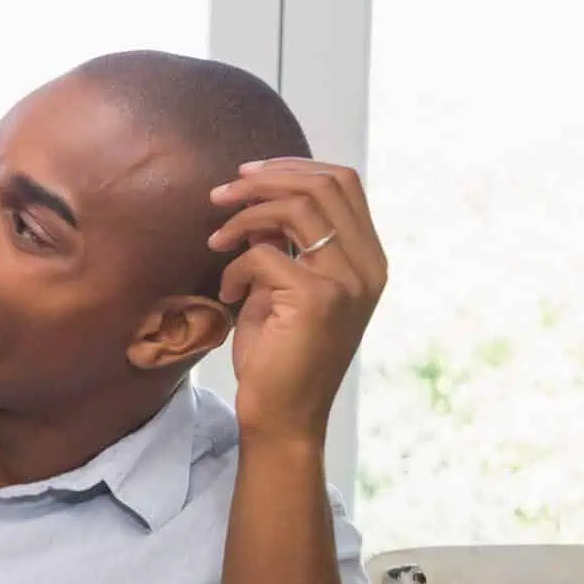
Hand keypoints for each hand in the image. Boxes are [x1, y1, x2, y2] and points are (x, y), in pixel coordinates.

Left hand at [209, 159, 387, 446]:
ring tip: (215, 240)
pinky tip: (228, 294)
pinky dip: (235, 267)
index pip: (343, 182)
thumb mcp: (283, 287)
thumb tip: (257, 205)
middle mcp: (368, 266)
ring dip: (243, 216)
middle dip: (264, 180)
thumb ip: (283, 245)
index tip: (246, 174)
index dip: (292, 168)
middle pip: (323, 184)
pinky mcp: (317, 298)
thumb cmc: (280, 355)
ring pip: (296, 209)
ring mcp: (348, 281)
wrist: (283, 415)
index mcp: (368, 259)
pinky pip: (263, 255)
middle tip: (220, 195)